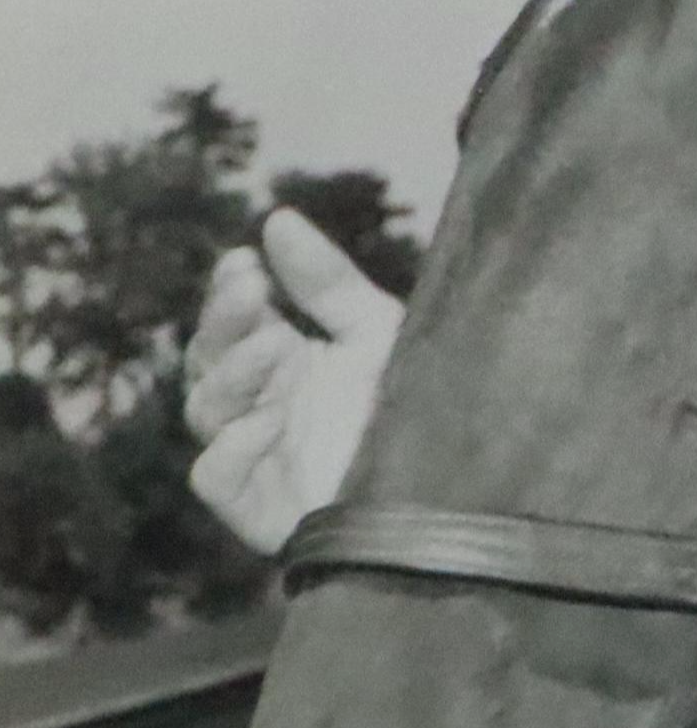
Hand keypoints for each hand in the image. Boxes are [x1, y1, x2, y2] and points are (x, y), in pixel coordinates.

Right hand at [185, 208, 404, 554]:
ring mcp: (257, 457)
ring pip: (206, 411)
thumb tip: (276, 218)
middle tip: (250, 288)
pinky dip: (232, 447)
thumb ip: (328, 283)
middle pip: (209, 359)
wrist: (458, 495)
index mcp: (282, 362)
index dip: (229, 290)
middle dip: (224, 322)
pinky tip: (267, 420)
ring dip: (233, 374)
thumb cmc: (416, 412)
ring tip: (273, 346)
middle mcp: (260, 406)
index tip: (246, 259)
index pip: (232, 321)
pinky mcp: (259, 509)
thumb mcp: (379, 333)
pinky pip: (215, 476)